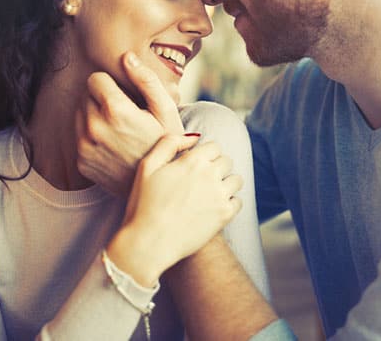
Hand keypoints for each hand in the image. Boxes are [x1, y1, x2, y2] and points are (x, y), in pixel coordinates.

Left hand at [76, 52, 184, 196]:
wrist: (160, 185)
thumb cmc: (166, 144)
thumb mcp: (166, 109)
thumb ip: (145, 80)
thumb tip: (126, 57)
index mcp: (115, 110)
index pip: (95, 78)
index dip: (112, 84)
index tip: (126, 97)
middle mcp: (94, 127)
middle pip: (85, 95)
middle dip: (102, 99)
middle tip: (125, 115)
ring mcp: (84, 146)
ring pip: (79, 114)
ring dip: (95, 116)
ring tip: (119, 129)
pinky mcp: (81, 162)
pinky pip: (79, 136)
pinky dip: (91, 136)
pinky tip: (113, 145)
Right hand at [107, 134, 243, 286]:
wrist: (147, 243)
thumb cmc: (143, 204)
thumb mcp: (147, 166)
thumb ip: (168, 143)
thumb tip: (194, 137)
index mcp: (193, 160)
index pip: (214, 146)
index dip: (205, 154)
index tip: (197, 165)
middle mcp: (210, 174)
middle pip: (227, 161)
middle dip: (216, 166)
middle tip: (202, 179)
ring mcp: (219, 195)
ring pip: (236, 180)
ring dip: (226, 183)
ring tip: (211, 192)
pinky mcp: (224, 215)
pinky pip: (238, 201)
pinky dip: (230, 202)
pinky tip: (215, 207)